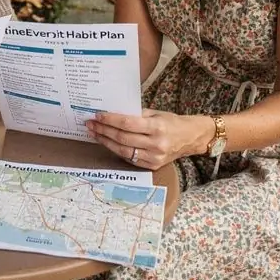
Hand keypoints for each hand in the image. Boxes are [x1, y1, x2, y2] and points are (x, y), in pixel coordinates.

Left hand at [85, 109, 212, 169]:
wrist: (190, 138)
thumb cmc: (171, 122)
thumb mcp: (156, 113)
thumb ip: (136, 115)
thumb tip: (112, 113)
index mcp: (157, 127)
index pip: (128, 124)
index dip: (111, 120)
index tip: (98, 115)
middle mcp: (156, 144)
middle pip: (123, 138)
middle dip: (103, 131)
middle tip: (90, 124)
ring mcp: (154, 157)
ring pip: (124, 151)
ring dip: (106, 142)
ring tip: (95, 134)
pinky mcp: (153, 166)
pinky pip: (130, 158)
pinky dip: (117, 150)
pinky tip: (108, 143)